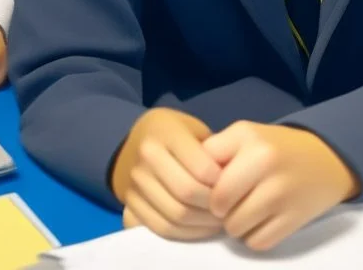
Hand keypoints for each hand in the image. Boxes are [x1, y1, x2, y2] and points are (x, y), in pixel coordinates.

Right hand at [112, 108, 222, 241]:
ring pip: (175, 215)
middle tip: (229, 208)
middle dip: (213, 206)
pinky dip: (185, 234)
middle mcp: (146, 157)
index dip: (222, 183)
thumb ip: (211, 149)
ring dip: (202, 224)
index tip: (233, 186)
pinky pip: (161, 228)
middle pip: (187, 193)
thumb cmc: (174, 132)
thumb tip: (232, 180)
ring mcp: (134, 183)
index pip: (201, 168)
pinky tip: (199, 228)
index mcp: (166, 133)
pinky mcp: (128, 204)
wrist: (134, 140)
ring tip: (218, 220)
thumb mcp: (194, 128)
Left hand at [204, 122, 360, 250]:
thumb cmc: (276, 148)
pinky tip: (263, 219)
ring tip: (248, 208)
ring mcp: (280, 192)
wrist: (326, 159)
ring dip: (235, 224)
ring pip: (234, 227)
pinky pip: (256, 242)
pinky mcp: (293, 219)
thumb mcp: (246, 136)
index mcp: (248, 136)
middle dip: (218, 207)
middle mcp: (264, 161)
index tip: (214, 181)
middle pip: (217, 203)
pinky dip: (254, 236)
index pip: (203, 170)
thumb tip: (190, 182)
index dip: (203, 181)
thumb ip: (217, 152)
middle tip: (230, 200)